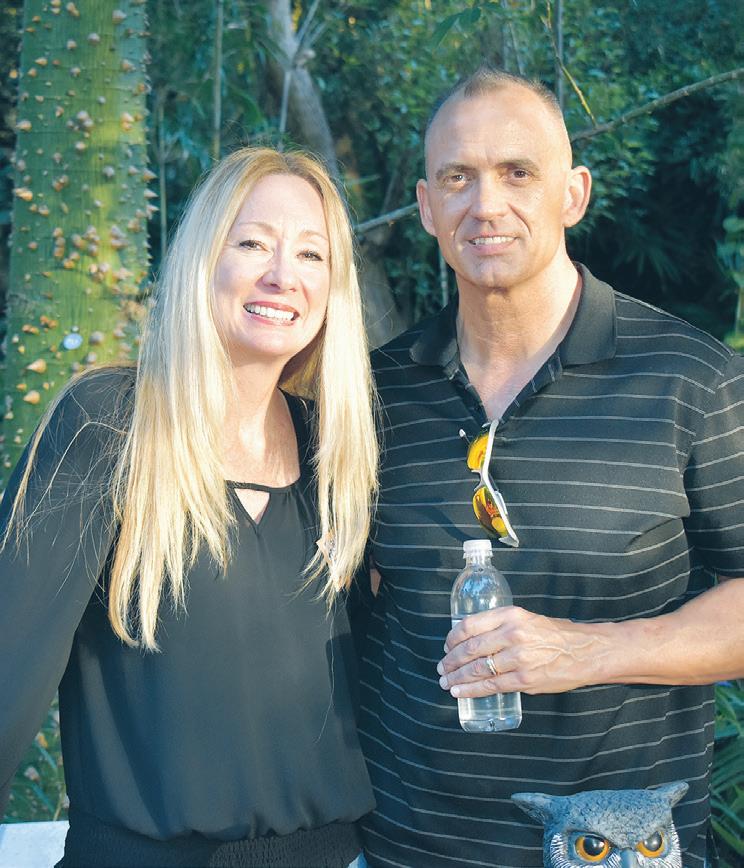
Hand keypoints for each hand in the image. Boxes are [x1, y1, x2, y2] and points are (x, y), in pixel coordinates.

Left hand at [437, 607, 613, 696]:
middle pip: (470, 649)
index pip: (469, 625)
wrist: (586, 651)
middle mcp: (512, 634)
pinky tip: (460, 692)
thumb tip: (474, 642)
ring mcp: (518, 658)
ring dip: (457, 678)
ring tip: (447, 682)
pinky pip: (491, 686)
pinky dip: (472, 690)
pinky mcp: (524, 680)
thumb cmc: (556, 634)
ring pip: (477, 669)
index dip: (452, 638)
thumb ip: (502, 627)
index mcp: (510, 615)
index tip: (446, 646)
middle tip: (442, 668)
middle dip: (451, 661)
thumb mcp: (527, 619)